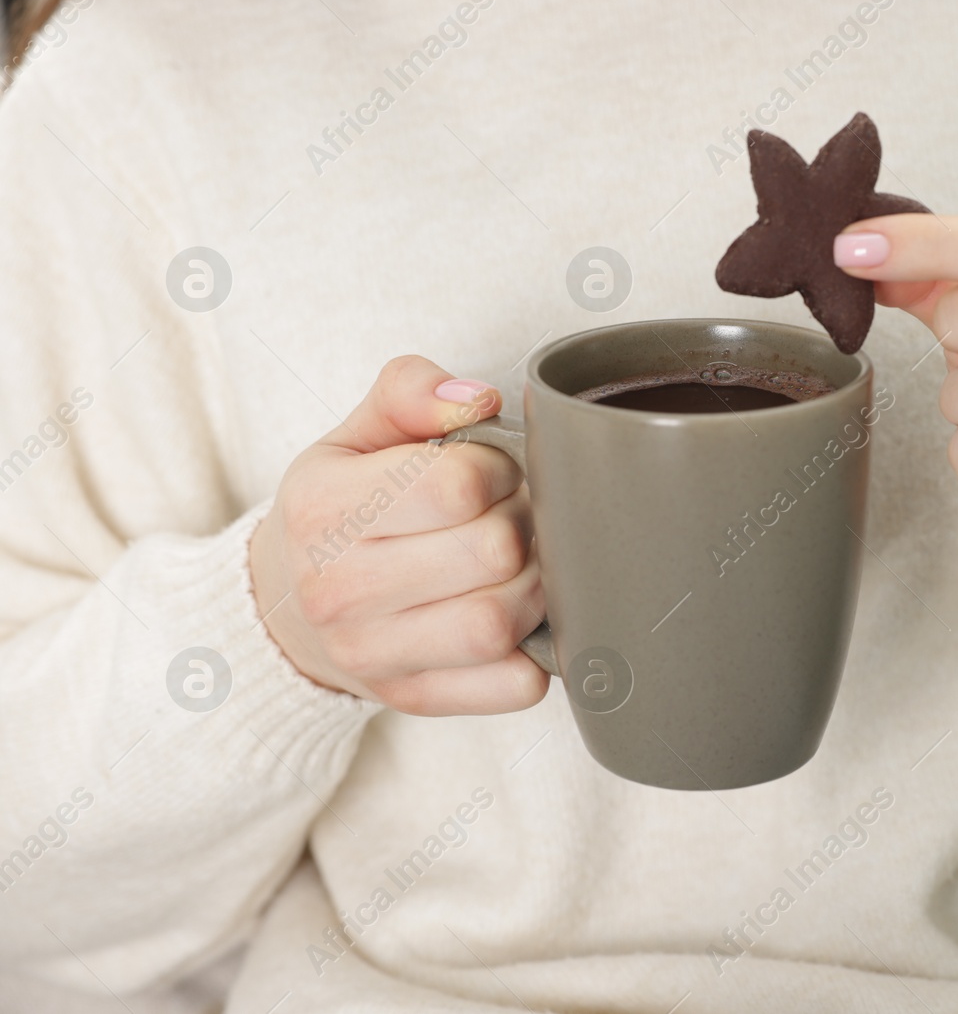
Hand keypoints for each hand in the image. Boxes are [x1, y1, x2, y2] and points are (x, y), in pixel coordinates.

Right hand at [248, 356, 548, 713]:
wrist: (287, 605)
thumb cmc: (342, 510)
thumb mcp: (358, 434)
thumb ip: (410, 392)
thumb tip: (478, 400)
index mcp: (322, 511)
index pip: (458, 485)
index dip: (499, 468)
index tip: (492, 472)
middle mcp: (336, 591)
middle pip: (492, 552)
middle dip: (523, 524)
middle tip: (513, 517)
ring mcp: (373, 656)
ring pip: (501, 622)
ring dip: (537, 586)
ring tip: (522, 564)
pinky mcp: (415, 698)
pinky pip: (514, 685)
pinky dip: (538, 651)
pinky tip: (520, 619)